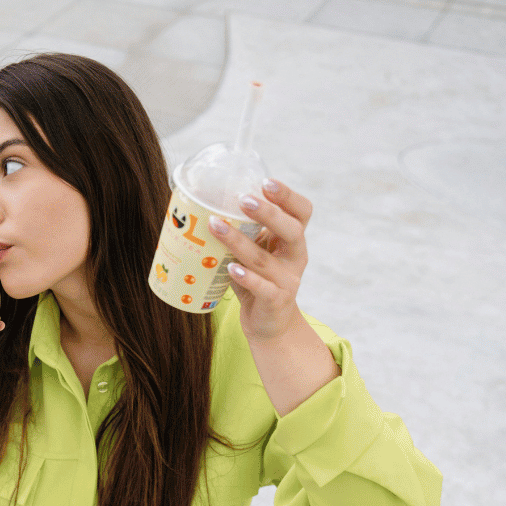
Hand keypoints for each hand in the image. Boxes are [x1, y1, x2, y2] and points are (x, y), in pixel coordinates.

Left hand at [208, 178, 314, 342]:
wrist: (269, 324)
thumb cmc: (257, 281)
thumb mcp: (255, 253)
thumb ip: (244, 233)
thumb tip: (203, 204)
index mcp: (292, 241)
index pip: (301, 212)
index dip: (287, 196)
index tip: (266, 182)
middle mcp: (295, 257)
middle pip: (292, 230)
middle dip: (269, 213)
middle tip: (243, 199)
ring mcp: (288, 281)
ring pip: (265, 259)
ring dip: (239, 241)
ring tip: (216, 226)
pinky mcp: (276, 301)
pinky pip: (263, 288)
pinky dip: (247, 278)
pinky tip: (231, 268)